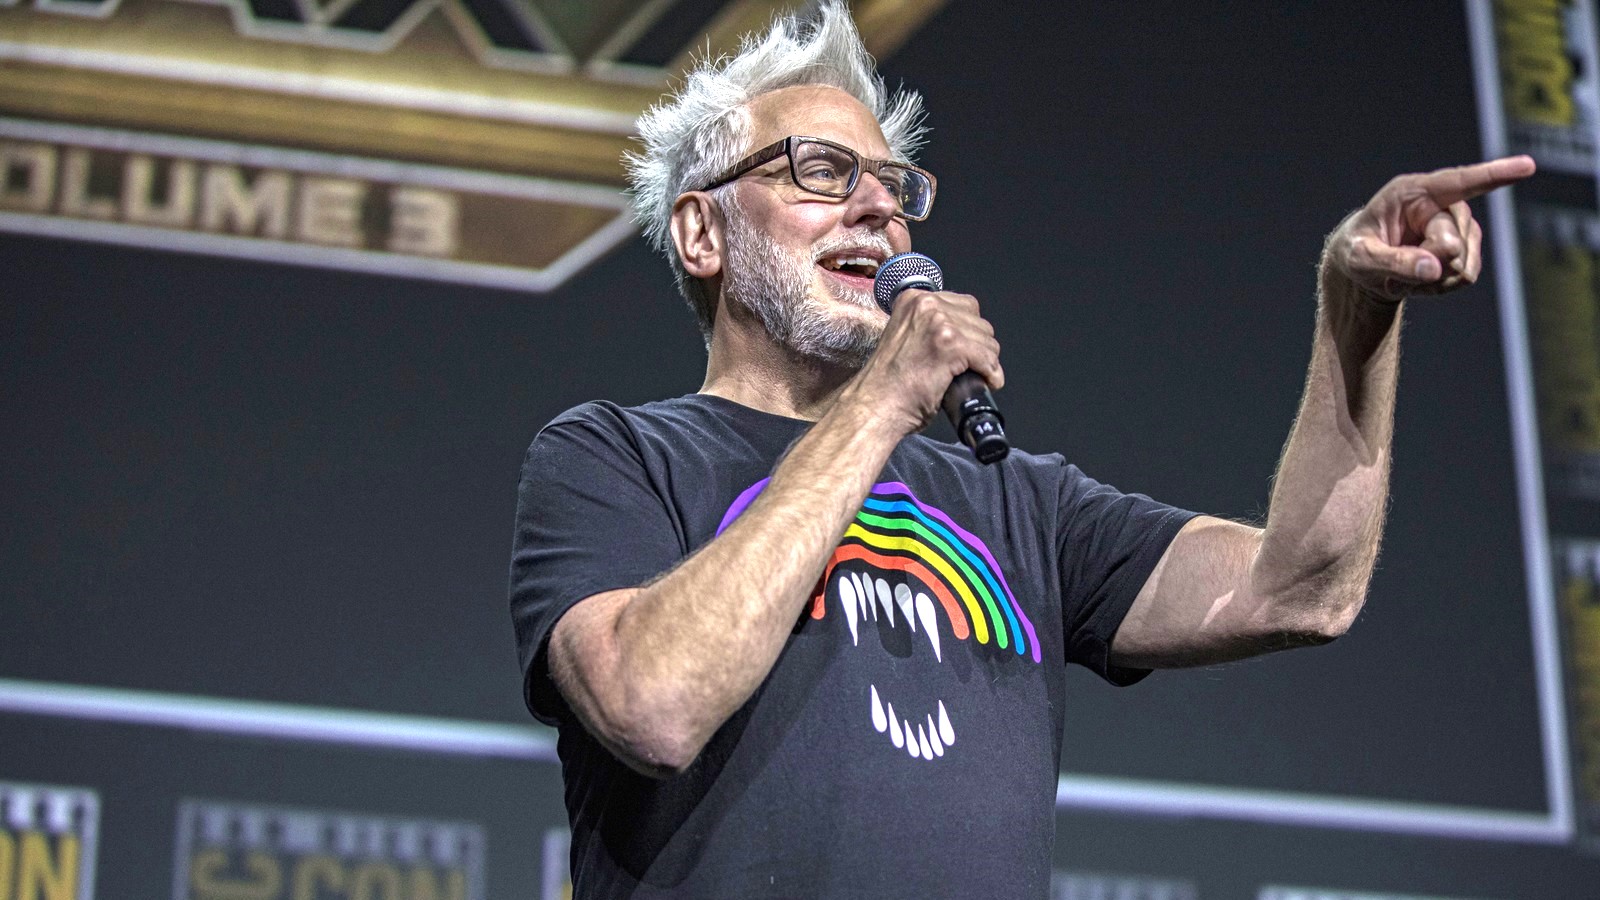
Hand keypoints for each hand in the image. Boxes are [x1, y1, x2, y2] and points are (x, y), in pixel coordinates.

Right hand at [844, 289, 1002, 435]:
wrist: (876, 405)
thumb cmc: (887, 383)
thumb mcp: (906, 338)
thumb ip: (927, 328)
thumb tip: (961, 334)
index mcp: (913, 299)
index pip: (964, 305)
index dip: (970, 331)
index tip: (967, 348)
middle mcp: (926, 305)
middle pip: (979, 321)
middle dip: (980, 346)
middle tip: (971, 367)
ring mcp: (939, 323)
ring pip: (987, 339)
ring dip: (987, 361)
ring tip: (976, 376)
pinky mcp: (951, 345)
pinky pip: (987, 357)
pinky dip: (992, 373)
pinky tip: (987, 382)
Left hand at [1324, 155, 1535, 302]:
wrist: (1364, 266)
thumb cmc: (1356, 251)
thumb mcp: (1360, 259)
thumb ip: (1391, 262)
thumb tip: (1434, 268)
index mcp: (1412, 192)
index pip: (1459, 182)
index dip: (1494, 175)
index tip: (1527, 166)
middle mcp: (1442, 203)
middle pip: (1450, 244)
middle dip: (1423, 263)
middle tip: (1393, 266)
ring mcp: (1459, 224)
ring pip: (1461, 264)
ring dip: (1430, 278)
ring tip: (1404, 270)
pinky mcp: (1467, 246)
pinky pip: (1464, 276)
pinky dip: (1439, 286)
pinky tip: (1420, 277)